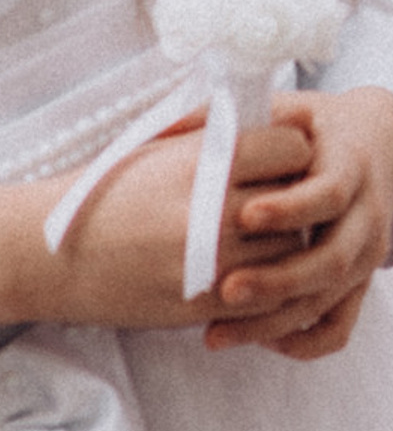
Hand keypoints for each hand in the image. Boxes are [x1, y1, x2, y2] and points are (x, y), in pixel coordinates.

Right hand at [15, 120, 313, 328]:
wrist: (55, 256)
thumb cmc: (115, 192)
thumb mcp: (171, 148)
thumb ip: (229, 139)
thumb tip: (286, 125)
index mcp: (210, 162)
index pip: (296, 148)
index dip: (294, 153)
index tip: (282, 161)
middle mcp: (215, 210)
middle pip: (299, 200)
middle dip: (297, 199)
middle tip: (284, 200)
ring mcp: (211, 262)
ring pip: (290, 251)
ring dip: (286, 246)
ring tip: (268, 238)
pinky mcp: (201, 305)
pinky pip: (265, 298)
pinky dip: (269, 288)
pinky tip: (255, 274)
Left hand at [204, 87, 392, 359]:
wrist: (381, 142)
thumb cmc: (318, 127)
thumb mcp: (286, 109)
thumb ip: (231, 118)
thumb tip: (163, 130)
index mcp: (353, 164)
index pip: (330, 192)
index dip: (291, 208)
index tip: (245, 215)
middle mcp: (368, 212)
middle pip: (335, 257)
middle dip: (279, 279)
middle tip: (225, 289)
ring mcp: (369, 251)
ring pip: (330, 299)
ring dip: (273, 321)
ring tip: (214, 334)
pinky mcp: (361, 281)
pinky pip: (339, 326)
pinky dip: (303, 342)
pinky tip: (259, 340)